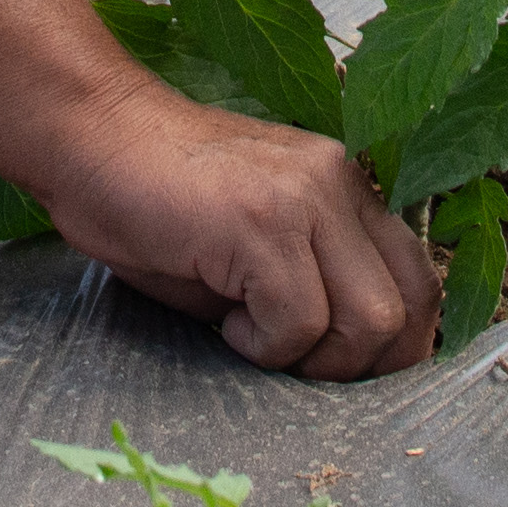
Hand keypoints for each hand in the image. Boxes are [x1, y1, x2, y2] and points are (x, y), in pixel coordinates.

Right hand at [31, 75, 441, 378]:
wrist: (87, 136)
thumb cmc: (154, 198)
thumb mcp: (254, 238)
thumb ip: (312, 280)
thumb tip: (351, 361)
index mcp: (346, 186)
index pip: (420, 282)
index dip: (394, 346)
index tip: (340, 370)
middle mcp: (341, 183)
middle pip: (409, 308)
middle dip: (358, 365)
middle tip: (291, 361)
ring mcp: (306, 198)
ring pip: (369, 321)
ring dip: (310, 357)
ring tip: (251, 332)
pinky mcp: (262, 222)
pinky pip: (298, 322)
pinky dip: (262, 345)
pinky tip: (224, 319)